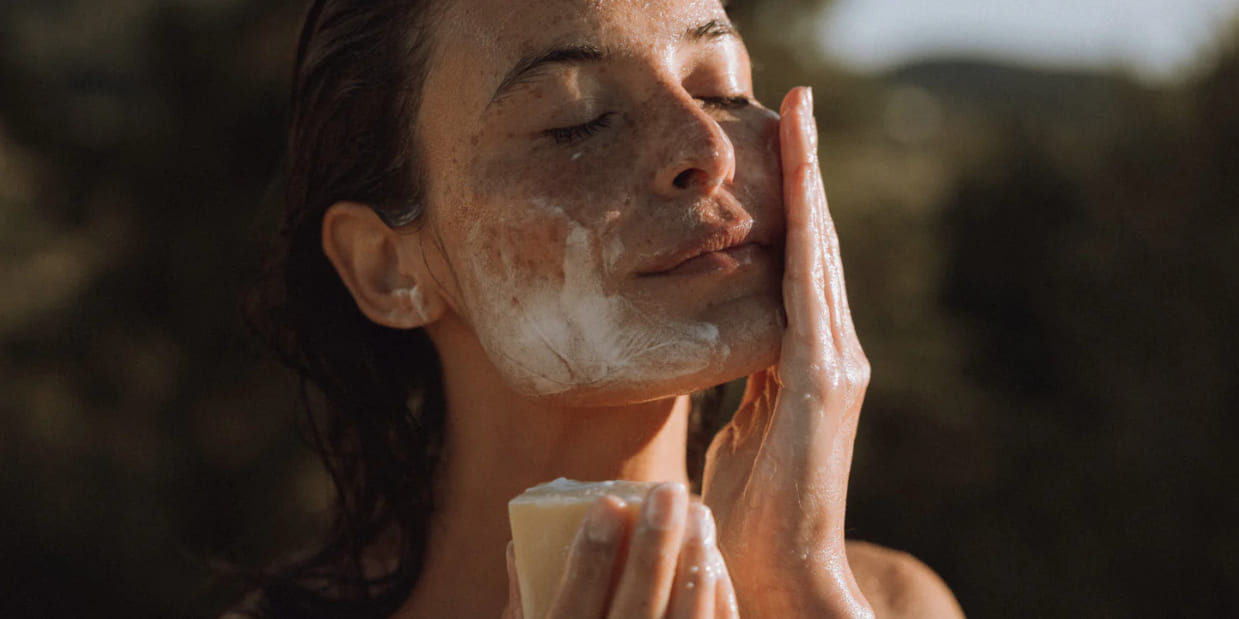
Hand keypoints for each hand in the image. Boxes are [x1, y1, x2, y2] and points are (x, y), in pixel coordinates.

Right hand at [503, 483, 739, 618]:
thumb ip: (523, 608)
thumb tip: (520, 545)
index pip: (570, 611)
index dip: (590, 558)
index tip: (609, 503)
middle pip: (634, 616)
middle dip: (654, 548)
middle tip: (669, 490)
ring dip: (693, 569)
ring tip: (699, 517)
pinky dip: (716, 608)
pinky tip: (712, 565)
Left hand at [701, 87, 872, 616]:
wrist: (782, 566)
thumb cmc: (754, 508)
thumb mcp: (746, 426)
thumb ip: (753, 380)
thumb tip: (738, 342)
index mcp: (807, 361)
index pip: (800, 265)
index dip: (794, 203)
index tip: (782, 144)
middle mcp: (832, 353)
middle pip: (818, 245)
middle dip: (807, 173)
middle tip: (797, 105)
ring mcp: (835, 367)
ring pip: (820, 257)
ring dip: (810, 187)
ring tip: (801, 124)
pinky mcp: (823, 386)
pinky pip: (811, 299)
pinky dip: (808, 244)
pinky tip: (802, 199)